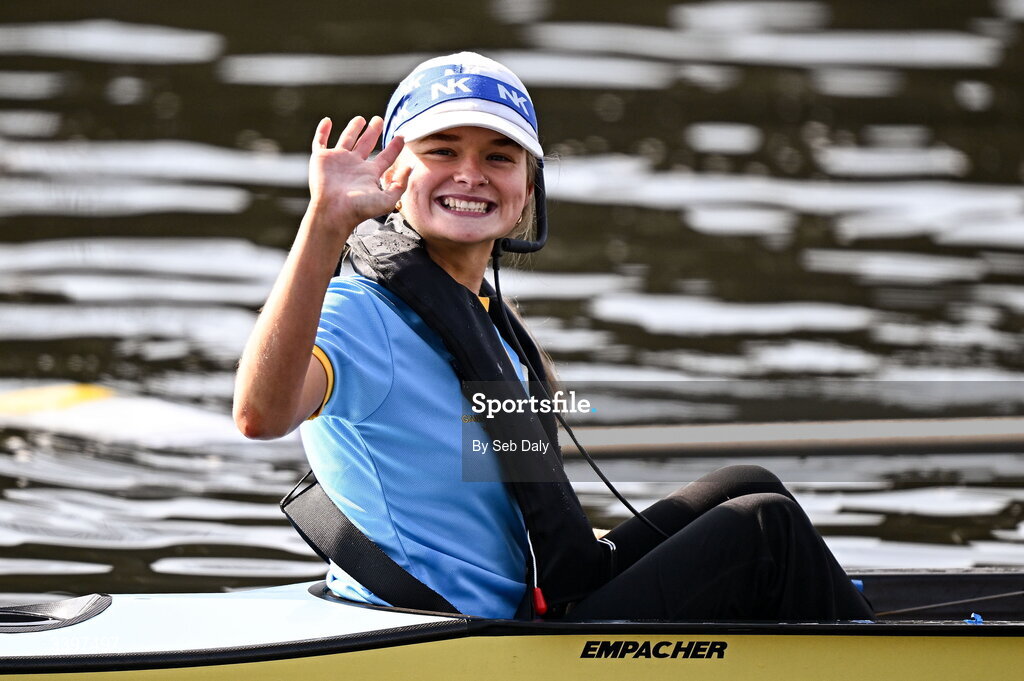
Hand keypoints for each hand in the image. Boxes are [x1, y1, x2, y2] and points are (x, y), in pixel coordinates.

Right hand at [307, 116, 410, 233]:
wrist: (334, 212)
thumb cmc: (359, 209)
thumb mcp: (387, 199)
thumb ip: (400, 184)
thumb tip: (410, 167)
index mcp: (370, 174)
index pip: (385, 157)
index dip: (394, 147)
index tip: (402, 136)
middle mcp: (355, 165)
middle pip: (366, 144)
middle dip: (373, 131)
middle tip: (379, 119)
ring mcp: (338, 160)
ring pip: (347, 139)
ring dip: (353, 128)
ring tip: (361, 119)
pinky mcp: (321, 158)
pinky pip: (320, 141)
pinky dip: (322, 131)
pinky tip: (327, 121)